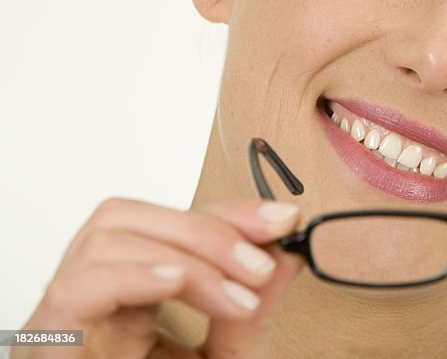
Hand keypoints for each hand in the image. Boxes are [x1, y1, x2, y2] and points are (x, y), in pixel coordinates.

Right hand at [13, 197, 303, 357]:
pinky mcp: (51, 340)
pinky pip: (77, 288)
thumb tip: (287, 257)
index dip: (229, 213)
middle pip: (134, 218)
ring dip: (183, 255)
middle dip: (209, 230)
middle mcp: (97, 299)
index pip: (173, 224)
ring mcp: (69, 318)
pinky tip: (177, 284)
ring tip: (235, 298)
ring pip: (106, 241)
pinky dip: (132, 275)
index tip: (283, 221)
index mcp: (134, 299)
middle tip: (261, 266)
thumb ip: (254, 315)